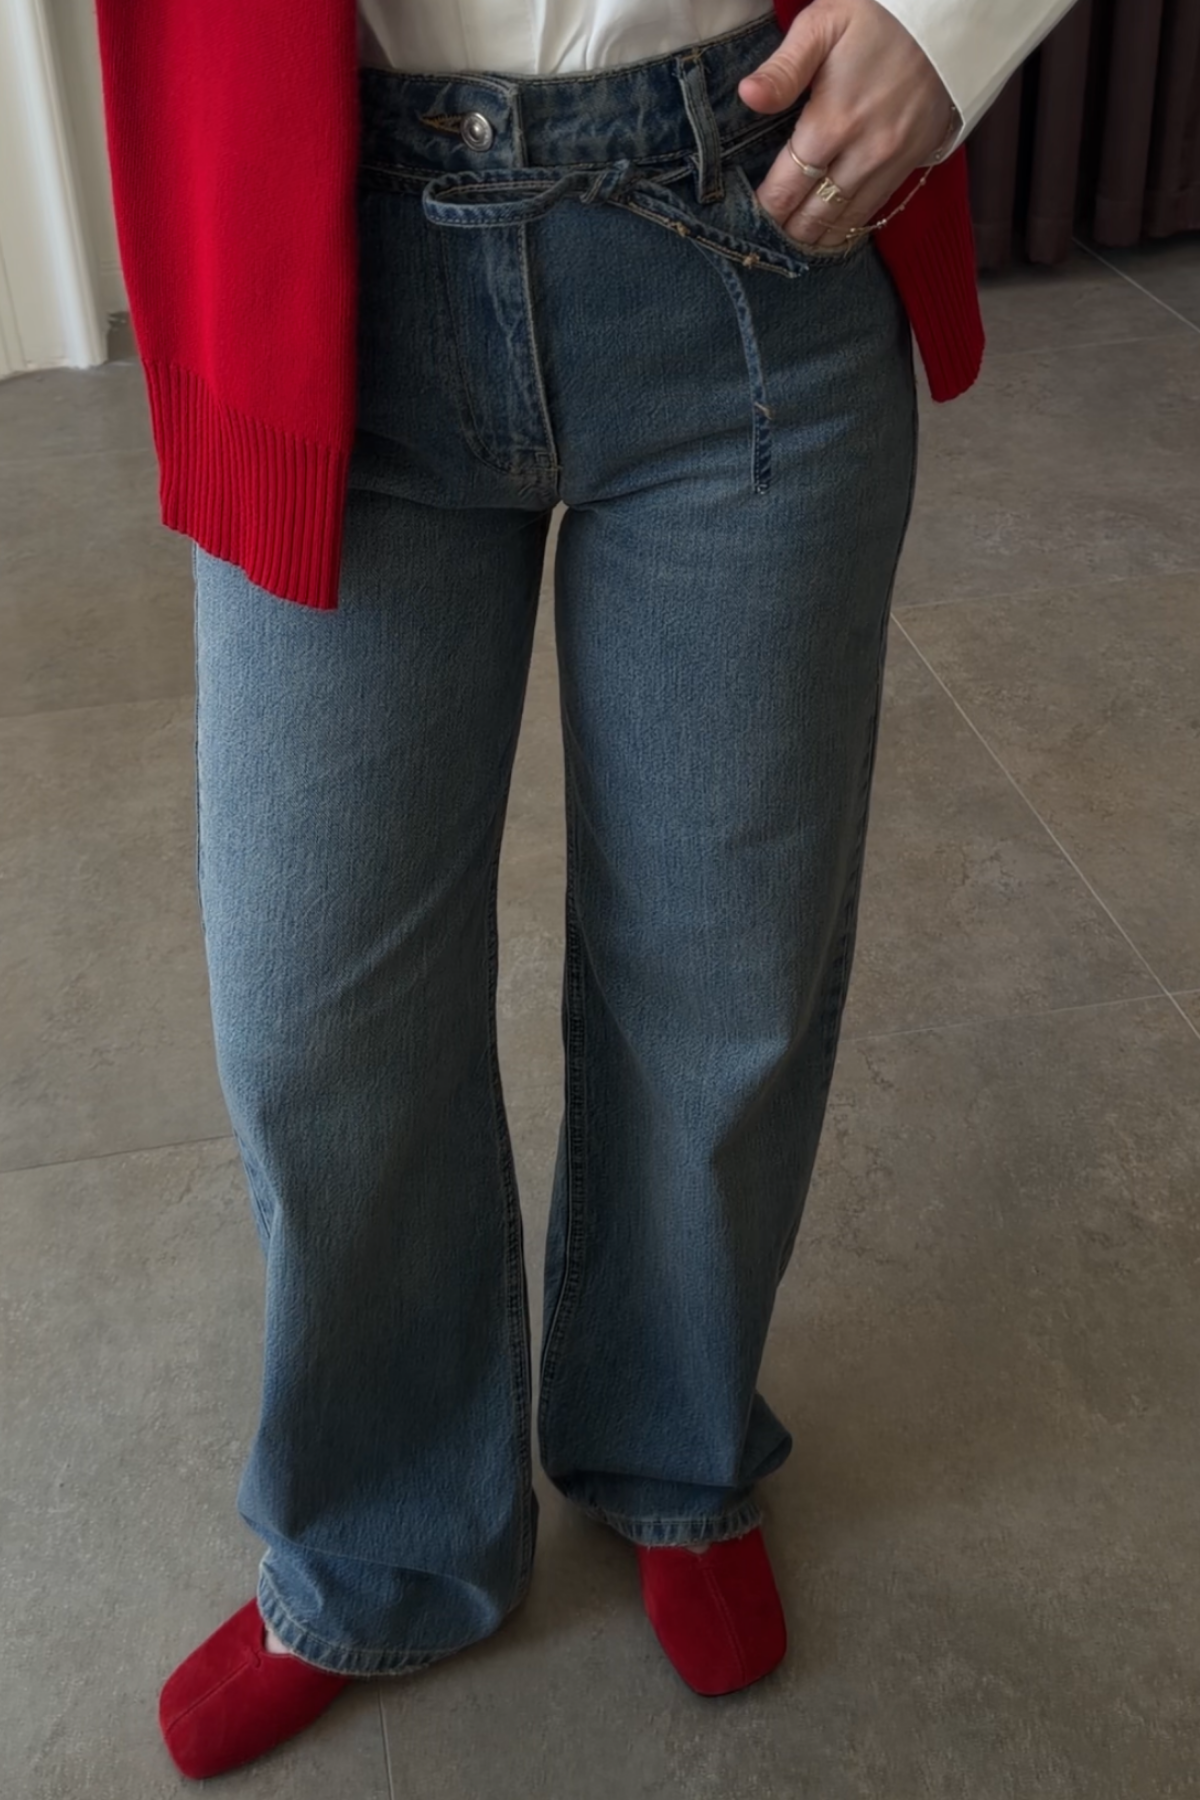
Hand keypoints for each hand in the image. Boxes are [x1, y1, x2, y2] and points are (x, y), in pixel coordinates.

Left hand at [738, 0, 955, 249]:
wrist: (948, 18)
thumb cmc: (879, 16)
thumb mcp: (824, 24)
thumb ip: (784, 68)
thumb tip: (748, 96)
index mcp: (832, 122)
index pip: (787, 188)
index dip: (765, 210)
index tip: (748, 219)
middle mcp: (862, 154)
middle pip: (814, 215)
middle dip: (787, 231)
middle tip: (766, 239)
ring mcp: (891, 163)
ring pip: (845, 221)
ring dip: (818, 236)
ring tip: (794, 242)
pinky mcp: (912, 164)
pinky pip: (874, 209)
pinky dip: (848, 224)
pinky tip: (831, 229)